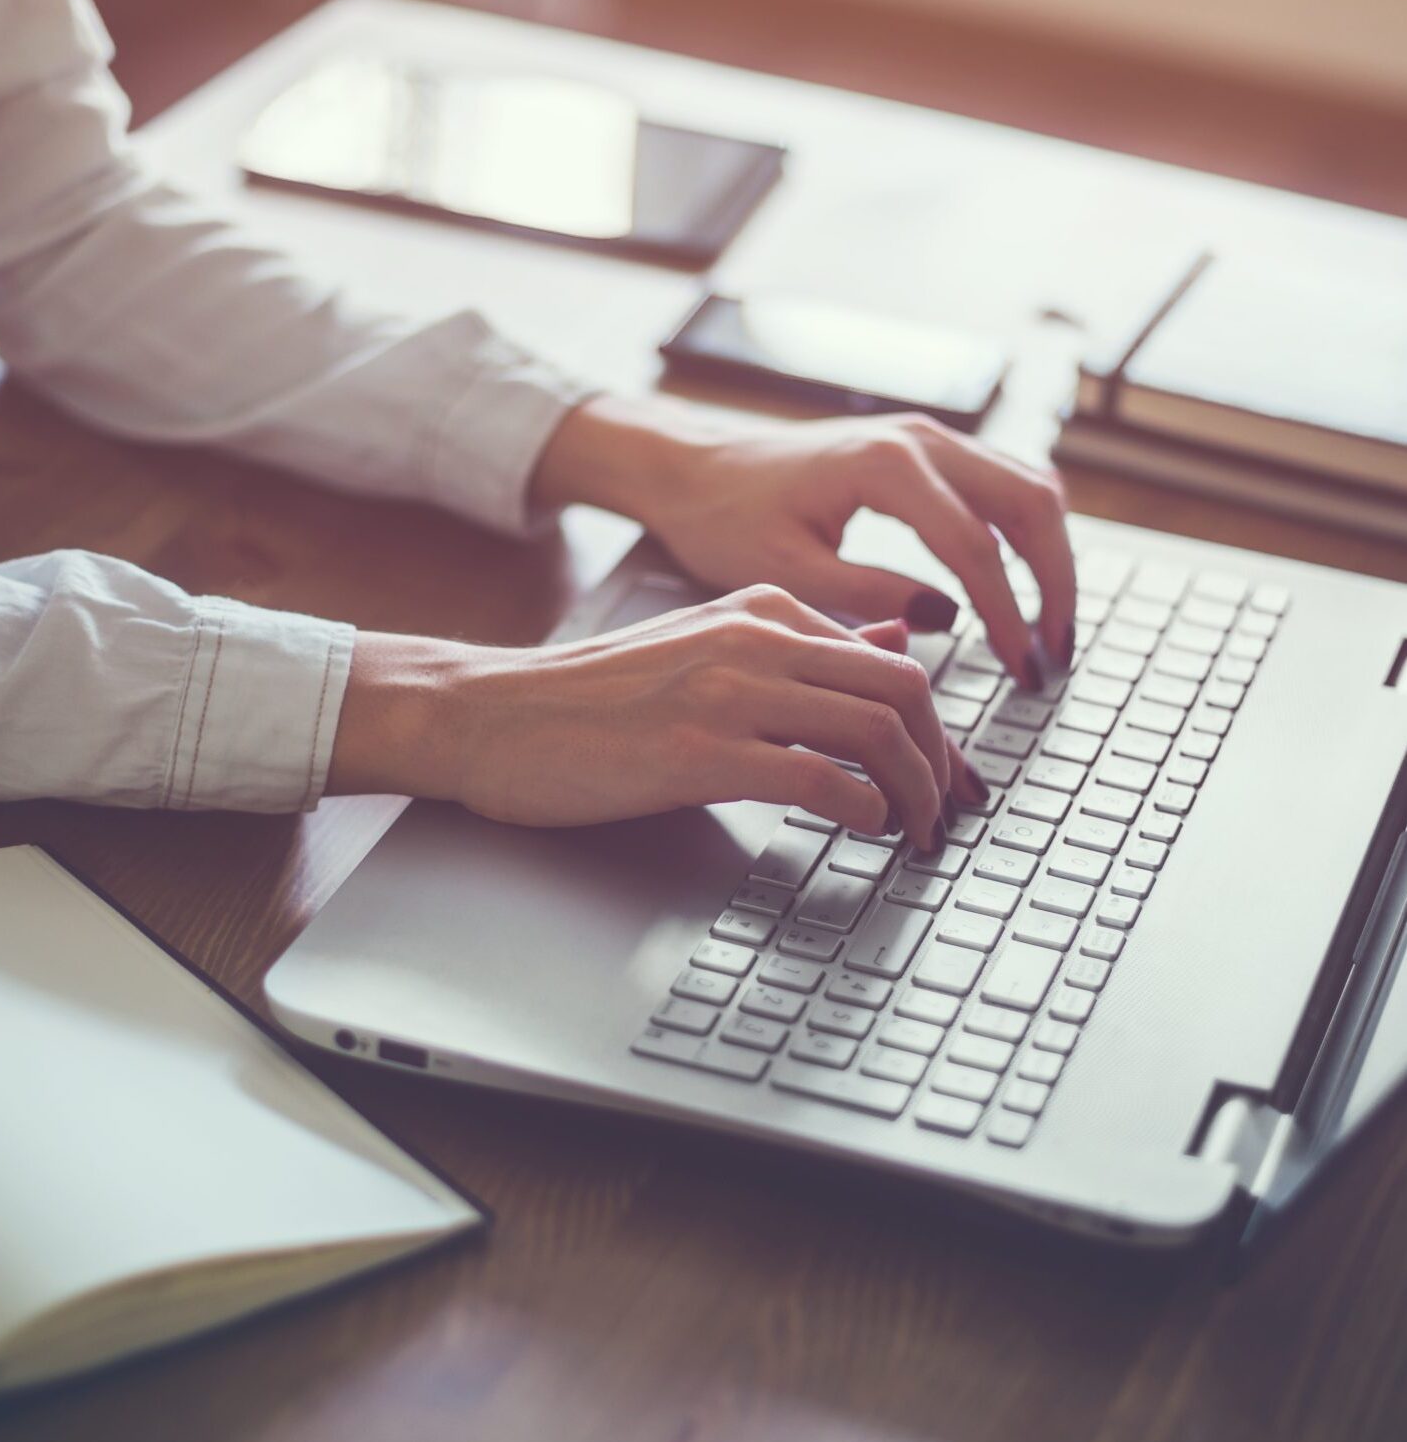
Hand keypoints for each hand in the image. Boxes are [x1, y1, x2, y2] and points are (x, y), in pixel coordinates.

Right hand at [328, 587, 989, 844]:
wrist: (495, 715)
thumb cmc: (596, 695)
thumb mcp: (707, 645)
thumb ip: (800, 645)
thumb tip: (896, 640)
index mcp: (762, 608)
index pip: (892, 658)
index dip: (939, 727)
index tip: (946, 776)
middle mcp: (756, 638)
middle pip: (904, 690)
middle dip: (944, 762)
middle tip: (947, 813)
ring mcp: (728, 693)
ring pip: (876, 731)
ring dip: (914, 793)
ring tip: (915, 833)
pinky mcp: (699, 752)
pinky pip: (819, 779)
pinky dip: (863, 810)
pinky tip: (864, 830)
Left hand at [532, 396, 1075, 688]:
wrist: (694, 467)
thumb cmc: (724, 518)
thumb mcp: (786, 570)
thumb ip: (868, 594)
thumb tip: (948, 620)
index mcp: (884, 465)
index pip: (975, 547)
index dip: (1007, 616)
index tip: (1022, 671)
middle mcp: (918, 438)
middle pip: (1030, 504)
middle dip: (1055, 583)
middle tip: (1054, 654)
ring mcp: (926, 437)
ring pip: (1028, 487)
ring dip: (1050, 556)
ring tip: (1047, 630)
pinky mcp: (923, 449)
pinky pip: (1002, 482)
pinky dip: (1025, 533)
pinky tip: (1019, 588)